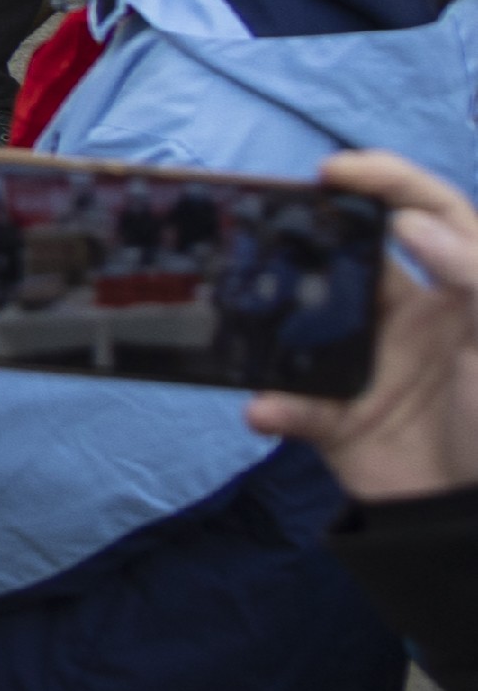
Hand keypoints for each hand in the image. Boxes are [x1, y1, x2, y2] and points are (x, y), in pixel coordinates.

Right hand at [251, 151, 477, 502]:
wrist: (471, 520)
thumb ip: (472, 275)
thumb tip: (409, 222)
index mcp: (455, 293)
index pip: (427, 214)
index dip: (386, 180)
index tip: (334, 170)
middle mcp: (403, 318)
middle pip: (347, 256)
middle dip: (305, 229)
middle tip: (264, 213)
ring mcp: (363, 364)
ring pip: (300, 322)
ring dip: (266, 320)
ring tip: (236, 299)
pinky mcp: (333, 415)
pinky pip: (290, 402)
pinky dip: (275, 407)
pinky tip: (270, 409)